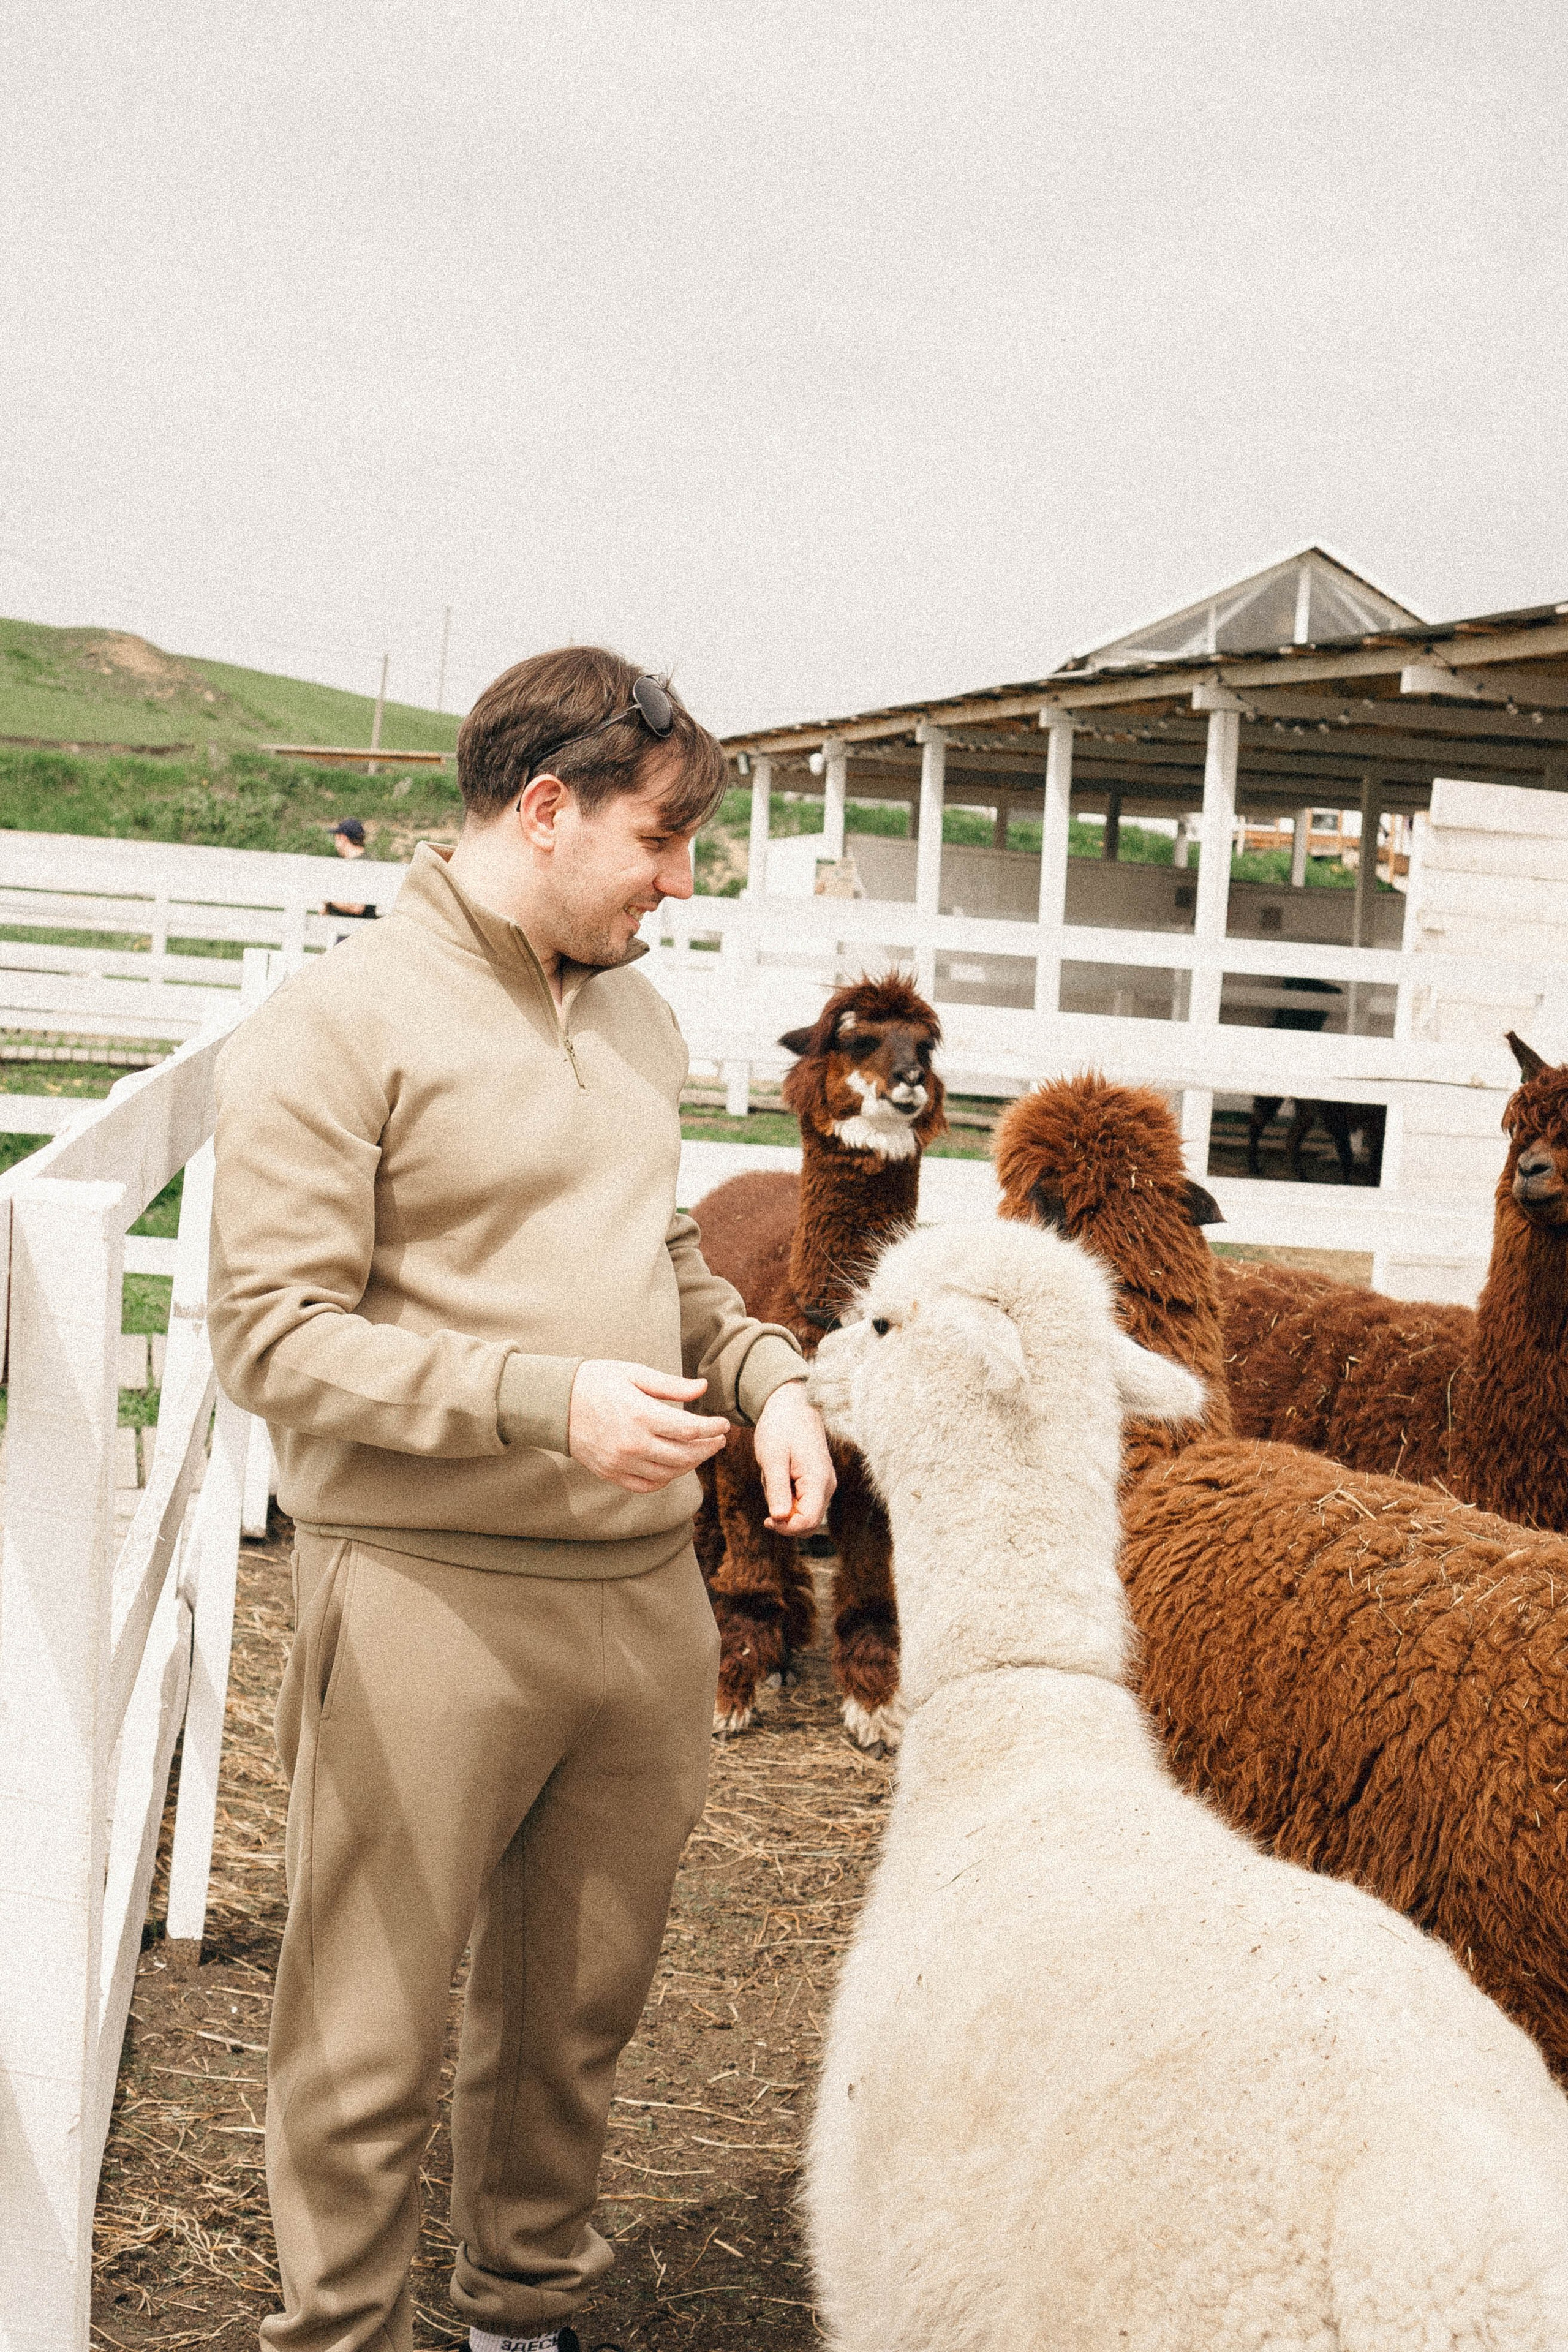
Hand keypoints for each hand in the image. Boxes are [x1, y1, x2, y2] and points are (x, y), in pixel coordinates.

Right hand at [568, 1361, 730, 1492]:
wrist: (554, 1402)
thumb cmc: (596, 1381)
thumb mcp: (634, 1373)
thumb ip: (671, 1385)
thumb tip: (703, 1389)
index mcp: (640, 1415)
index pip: (689, 1430)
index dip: (712, 1429)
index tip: (724, 1425)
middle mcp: (632, 1444)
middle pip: (683, 1455)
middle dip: (707, 1448)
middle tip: (718, 1440)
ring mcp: (620, 1462)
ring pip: (668, 1474)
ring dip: (689, 1465)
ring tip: (699, 1452)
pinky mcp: (610, 1473)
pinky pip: (646, 1485)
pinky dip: (665, 1479)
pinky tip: (673, 1467)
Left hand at [753, 1379, 835, 1535]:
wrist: (793, 1406)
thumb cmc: (781, 1427)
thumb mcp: (772, 1457)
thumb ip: (778, 1488)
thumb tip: (779, 1518)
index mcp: (818, 1479)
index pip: (809, 1520)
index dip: (787, 1528)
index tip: (767, 1520)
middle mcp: (826, 1485)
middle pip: (808, 1522)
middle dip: (784, 1517)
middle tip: (769, 1491)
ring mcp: (823, 1484)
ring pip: (802, 1513)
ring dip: (783, 1504)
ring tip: (773, 1475)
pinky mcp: (816, 1483)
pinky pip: (801, 1501)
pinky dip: (785, 1495)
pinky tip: (779, 1474)